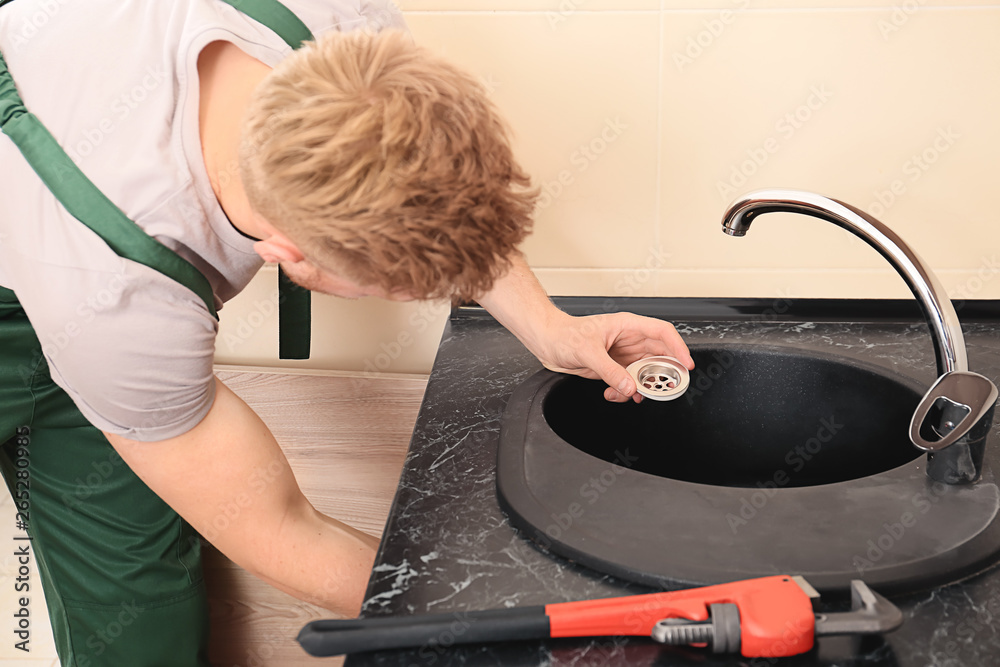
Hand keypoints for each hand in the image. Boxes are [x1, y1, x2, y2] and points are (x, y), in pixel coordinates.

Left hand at [536, 311, 694, 402]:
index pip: (662, 333)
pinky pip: (629, 383)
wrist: (547, 342)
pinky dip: (626, 392)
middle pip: (658, 356)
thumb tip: (629, 387)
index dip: (678, 348)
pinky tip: (614, 394)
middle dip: (661, 374)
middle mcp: (629, 340)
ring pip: (645, 373)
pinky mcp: (614, 369)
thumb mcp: (588, 351)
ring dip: (641, 387)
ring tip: (633, 394)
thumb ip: (611, 371)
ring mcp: (622, 356)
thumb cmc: (564, 334)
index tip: (685, 365)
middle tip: (663, 388)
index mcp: (628, 326)